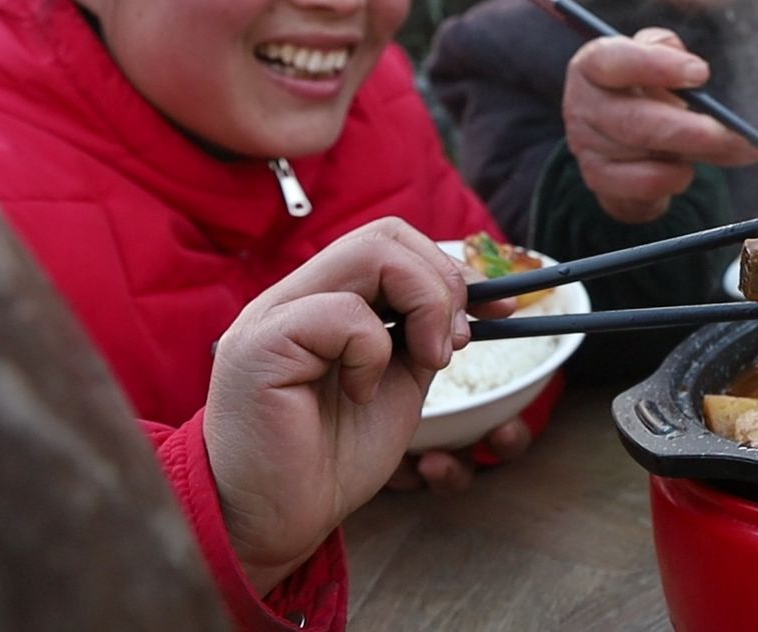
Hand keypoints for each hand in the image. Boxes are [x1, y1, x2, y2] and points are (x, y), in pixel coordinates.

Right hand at [203, 218, 510, 593]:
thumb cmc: (330, 458)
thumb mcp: (397, 383)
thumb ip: (421, 335)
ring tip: (424, 361)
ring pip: (370, 255)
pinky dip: (373, 352)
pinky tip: (361, 392)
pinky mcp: (260, 345)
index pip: (391, 241)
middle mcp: (292, 295)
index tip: (498, 309)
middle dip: (442, 283)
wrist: (278, 522)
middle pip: (385, 236)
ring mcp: (272, 315)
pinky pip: (343, 314)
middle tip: (451, 345)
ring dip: (422, 305)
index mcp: (321, 298)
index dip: (451, 267)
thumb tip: (473, 302)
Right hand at [564, 28, 757, 222]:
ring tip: (728, 147)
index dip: (657, 66)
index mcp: (592, 66)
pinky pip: (645, 186)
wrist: (627, 138)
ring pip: (643, 156)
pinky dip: (674, 178)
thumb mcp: (656, 59)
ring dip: (692, 154)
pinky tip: (687, 168)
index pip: (613, 61)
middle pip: (634, 121)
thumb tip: (695, 74)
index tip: (701, 73)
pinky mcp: (600, 182)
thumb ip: (670, 52)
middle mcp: (582, 107)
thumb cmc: (646, 88)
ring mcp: (587, 148)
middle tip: (731, 132)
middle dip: (688, 129)